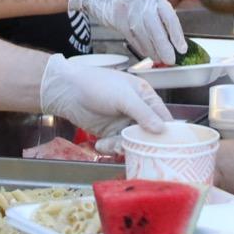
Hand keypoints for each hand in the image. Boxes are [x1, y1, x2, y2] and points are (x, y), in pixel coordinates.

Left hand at [38, 54, 169, 148]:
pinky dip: (111, 148)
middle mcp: (137, 111)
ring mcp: (123, 123)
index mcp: (145, 97)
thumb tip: (161, 130)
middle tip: (134, 148)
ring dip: (124, 147)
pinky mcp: (110, 133)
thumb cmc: (97, 85)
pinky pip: (117, 146)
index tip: (166, 146)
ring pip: (133, 142)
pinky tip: (101, 145)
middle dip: (142, 143)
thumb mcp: (124, 97)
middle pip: (149, 134)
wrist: (66, 91)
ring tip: (112, 145)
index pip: (163, 117)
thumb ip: (143, 113)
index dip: (166, 132)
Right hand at [68, 0, 186, 64]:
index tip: (182, 48)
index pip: (169, 17)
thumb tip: (171, 34)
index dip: (177, 35)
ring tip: (159, 58)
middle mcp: (141, 2)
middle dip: (165, 48)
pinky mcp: (118, 21)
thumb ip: (157, 11)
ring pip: (145, 37)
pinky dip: (141, 48)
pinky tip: (146, 53)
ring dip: (153, 51)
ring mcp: (128, 12)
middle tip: (171, 60)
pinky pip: (133, 39)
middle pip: (157, 30)